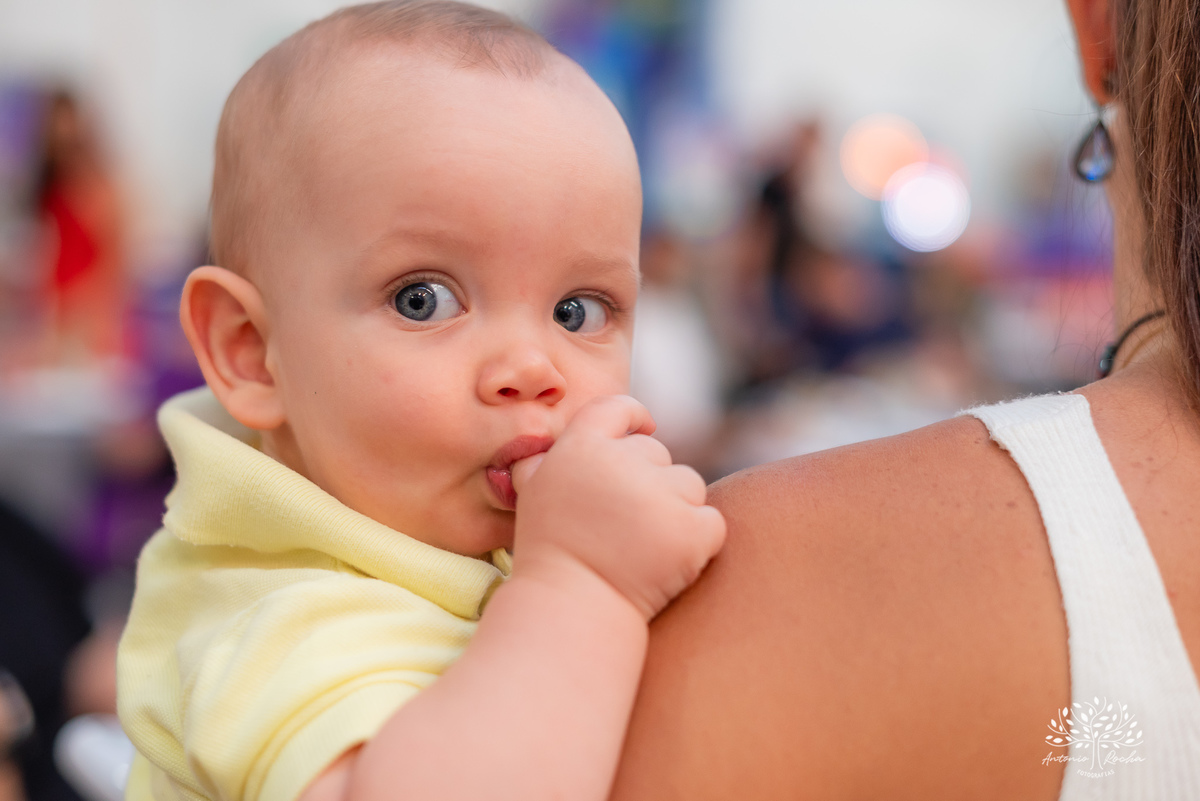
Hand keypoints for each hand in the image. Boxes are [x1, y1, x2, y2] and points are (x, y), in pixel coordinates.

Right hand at [510, 395, 725, 619]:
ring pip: (689, 484)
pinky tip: (667, 562)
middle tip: (626, 523)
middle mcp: (621, 463)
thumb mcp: (532, 497)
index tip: (643, 429)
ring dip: (676, 509)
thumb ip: (543, 461)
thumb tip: (550, 444)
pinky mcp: (691, 531)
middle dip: (650, 481)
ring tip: (644, 545)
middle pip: (657, 453)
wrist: (573, 611)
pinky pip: (710, 521)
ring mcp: (659, 496)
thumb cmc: (550, 555)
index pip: (617, 407)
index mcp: (580, 447)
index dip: (634, 417)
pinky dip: (697, 541)